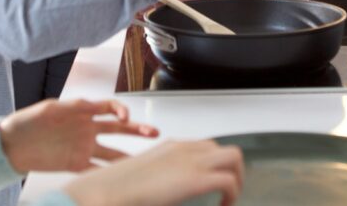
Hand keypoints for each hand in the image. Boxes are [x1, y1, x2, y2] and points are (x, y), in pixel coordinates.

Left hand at [0, 98, 157, 172]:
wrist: (11, 144)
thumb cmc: (27, 122)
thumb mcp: (49, 109)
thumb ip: (71, 108)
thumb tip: (88, 106)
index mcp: (82, 112)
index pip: (109, 108)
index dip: (120, 110)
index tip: (124, 117)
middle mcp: (87, 129)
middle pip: (118, 129)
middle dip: (137, 130)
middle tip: (154, 133)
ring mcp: (83, 147)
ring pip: (112, 151)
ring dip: (127, 155)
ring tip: (144, 161)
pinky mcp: (76, 164)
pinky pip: (96, 169)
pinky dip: (107, 173)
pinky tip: (118, 178)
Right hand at [64, 139, 243, 205]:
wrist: (108, 191)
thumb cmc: (119, 188)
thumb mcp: (146, 177)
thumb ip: (162, 179)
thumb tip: (168, 190)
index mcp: (172, 147)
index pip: (207, 147)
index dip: (216, 166)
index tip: (214, 184)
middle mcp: (185, 149)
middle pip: (225, 150)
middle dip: (233, 171)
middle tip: (226, 193)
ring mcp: (191, 161)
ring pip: (234, 158)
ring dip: (238, 179)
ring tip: (229, 198)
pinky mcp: (195, 178)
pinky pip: (229, 180)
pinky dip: (233, 194)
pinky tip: (224, 205)